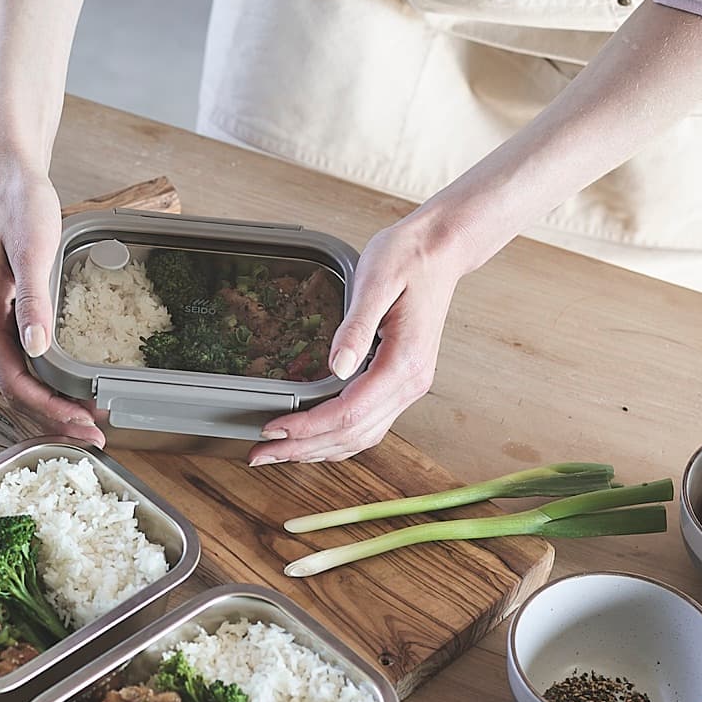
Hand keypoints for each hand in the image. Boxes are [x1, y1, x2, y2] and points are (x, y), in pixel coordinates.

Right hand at [0, 161, 103, 443]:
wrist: (9, 177)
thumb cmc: (18, 207)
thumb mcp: (32, 250)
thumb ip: (32, 300)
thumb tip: (35, 347)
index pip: (13, 381)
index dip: (48, 410)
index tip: (82, 426)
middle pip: (16, 389)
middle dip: (54, 417)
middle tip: (95, 435)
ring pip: (21, 378)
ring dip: (52, 402)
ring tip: (87, 420)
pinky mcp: (8, 312)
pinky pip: (25, 360)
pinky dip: (49, 380)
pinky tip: (71, 386)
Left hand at [250, 213, 463, 464]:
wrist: (441, 249)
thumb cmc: (409, 258)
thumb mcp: (376, 282)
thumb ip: (356, 327)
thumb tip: (337, 367)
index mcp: (404, 363)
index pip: (348, 412)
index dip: (306, 427)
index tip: (271, 431)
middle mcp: (410, 383)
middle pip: (353, 434)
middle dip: (304, 448)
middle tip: (261, 453)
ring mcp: (409, 385)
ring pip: (362, 436)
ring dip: (320, 448)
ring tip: (280, 452)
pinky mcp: (402, 380)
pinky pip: (369, 422)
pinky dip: (338, 436)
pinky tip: (313, 435)